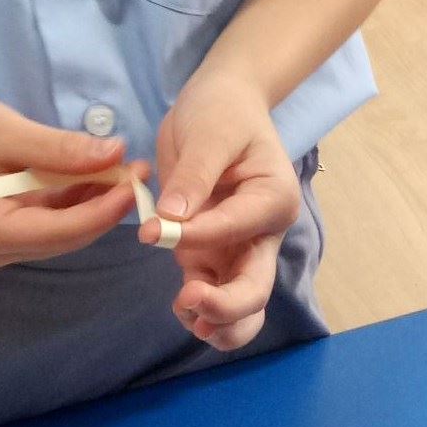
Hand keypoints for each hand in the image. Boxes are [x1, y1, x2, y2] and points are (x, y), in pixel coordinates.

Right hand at [0, 75, 146, 272]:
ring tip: (126, 170)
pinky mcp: (0, 234)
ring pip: (59, 232)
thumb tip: (116, 155)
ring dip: (93, 203)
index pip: (56, 232)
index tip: (135, 185)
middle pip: (62, 237)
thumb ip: (59, 149)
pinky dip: (73, 201)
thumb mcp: (5, 130)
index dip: (101, 212)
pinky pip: (47, 222)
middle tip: (138, 171)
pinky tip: (100, 177)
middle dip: (103, 207)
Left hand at [143, 72, 302, 352]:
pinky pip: (213, 293)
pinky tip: (181, 311)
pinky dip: (201, 312)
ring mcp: (237, 248)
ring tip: (188, 316)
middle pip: (255, 286)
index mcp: (272, 199)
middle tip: (190, 299)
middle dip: (227, 305)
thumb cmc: (222, 113)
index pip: (236, 229)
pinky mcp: (211, 254)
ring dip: (219, 322)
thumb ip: (193, 177)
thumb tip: (171, 219)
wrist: (219, 105)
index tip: (153, 231)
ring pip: (242, 305)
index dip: (196, 237)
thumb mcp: (210, 133)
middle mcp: (262, 232)